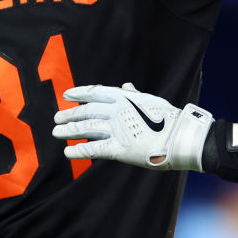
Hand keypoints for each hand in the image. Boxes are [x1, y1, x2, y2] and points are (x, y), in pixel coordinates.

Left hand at [53, 83, 212, 170]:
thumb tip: (126, 86)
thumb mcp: (151, 100)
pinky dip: (78, 150)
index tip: (67, 95)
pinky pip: (93, 149)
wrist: (181, 138)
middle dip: (70, 114)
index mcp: (124, 97)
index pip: (95, 93)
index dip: (79, 93)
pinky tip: (68, 152)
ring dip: (69, 130)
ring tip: (57, 132)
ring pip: (86, 129)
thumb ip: (134, 94)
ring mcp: (117, 129)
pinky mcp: (119, 149)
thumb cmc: (168, 119)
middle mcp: (117, 111)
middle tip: (57, 118)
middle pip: (87, 111)